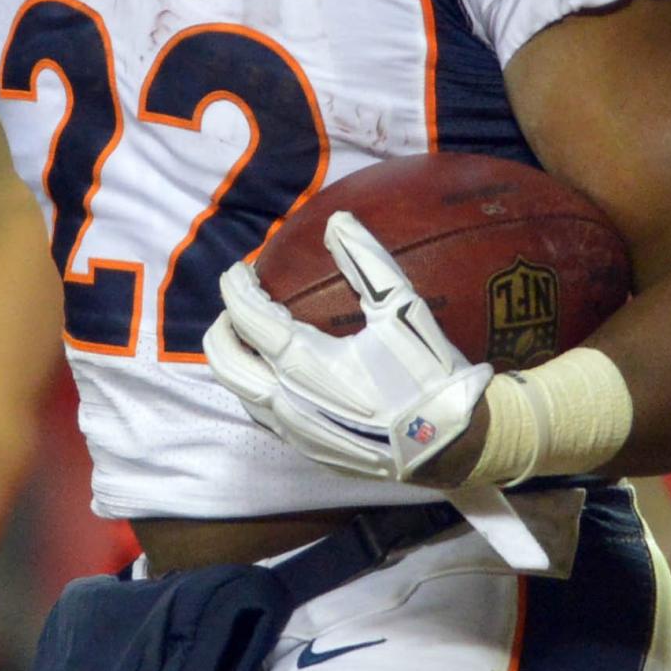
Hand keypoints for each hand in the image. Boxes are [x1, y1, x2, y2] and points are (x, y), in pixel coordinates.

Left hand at [203, 212, 492, 483]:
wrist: (448, 446)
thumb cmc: (426, 374)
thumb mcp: (402, 310)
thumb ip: (366, 261)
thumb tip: (336, 221)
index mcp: (305, 362)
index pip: (247, 316)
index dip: (236, 287)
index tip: (240, 269)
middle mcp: (287, 398)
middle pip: (225, 358)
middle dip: (221, 324)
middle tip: (239, 303)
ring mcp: (293, 429)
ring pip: (239, 390)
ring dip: (235, 357)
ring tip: (251, 335)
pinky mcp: (306, 449)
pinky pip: (262, 414)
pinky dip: (256, 386)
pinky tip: (277, 373)